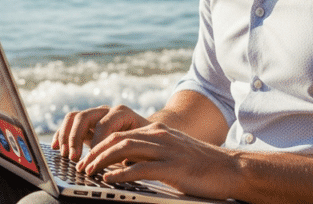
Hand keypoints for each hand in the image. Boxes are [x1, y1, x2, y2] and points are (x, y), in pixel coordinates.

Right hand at [51, 104, 151, 161]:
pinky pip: (68, 123)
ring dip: (65, 136)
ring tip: (64, 154)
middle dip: (76, 138)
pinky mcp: (85, 123)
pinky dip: (60, 134)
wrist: (145, 134)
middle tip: (74, 158)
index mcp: (122, 113)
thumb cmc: (144, 142)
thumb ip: (126, 151)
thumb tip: (114, 163)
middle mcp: (106, 110)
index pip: (104, 125)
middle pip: (84, 117)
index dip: (97, 143)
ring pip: (73, 117)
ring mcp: (94, 114)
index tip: (94, 160)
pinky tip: (55, 147)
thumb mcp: (139, 146)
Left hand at [76, 122, 240, 200]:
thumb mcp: (172, 153)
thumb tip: (123, 165)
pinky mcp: (174, 167)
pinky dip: (121, 174)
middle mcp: (160, 136)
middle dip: (95, 152)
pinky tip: (110, 180)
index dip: (100, 144)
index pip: (120, 133)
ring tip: (89, 171)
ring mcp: (167, 150)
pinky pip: (141, 168)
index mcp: (158, 131)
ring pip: (125, 149)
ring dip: (102, 161)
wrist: (231, 169)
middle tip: (81, 165)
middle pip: (118, 139)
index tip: (86, 156)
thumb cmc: (201, 166)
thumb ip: (150, 154)